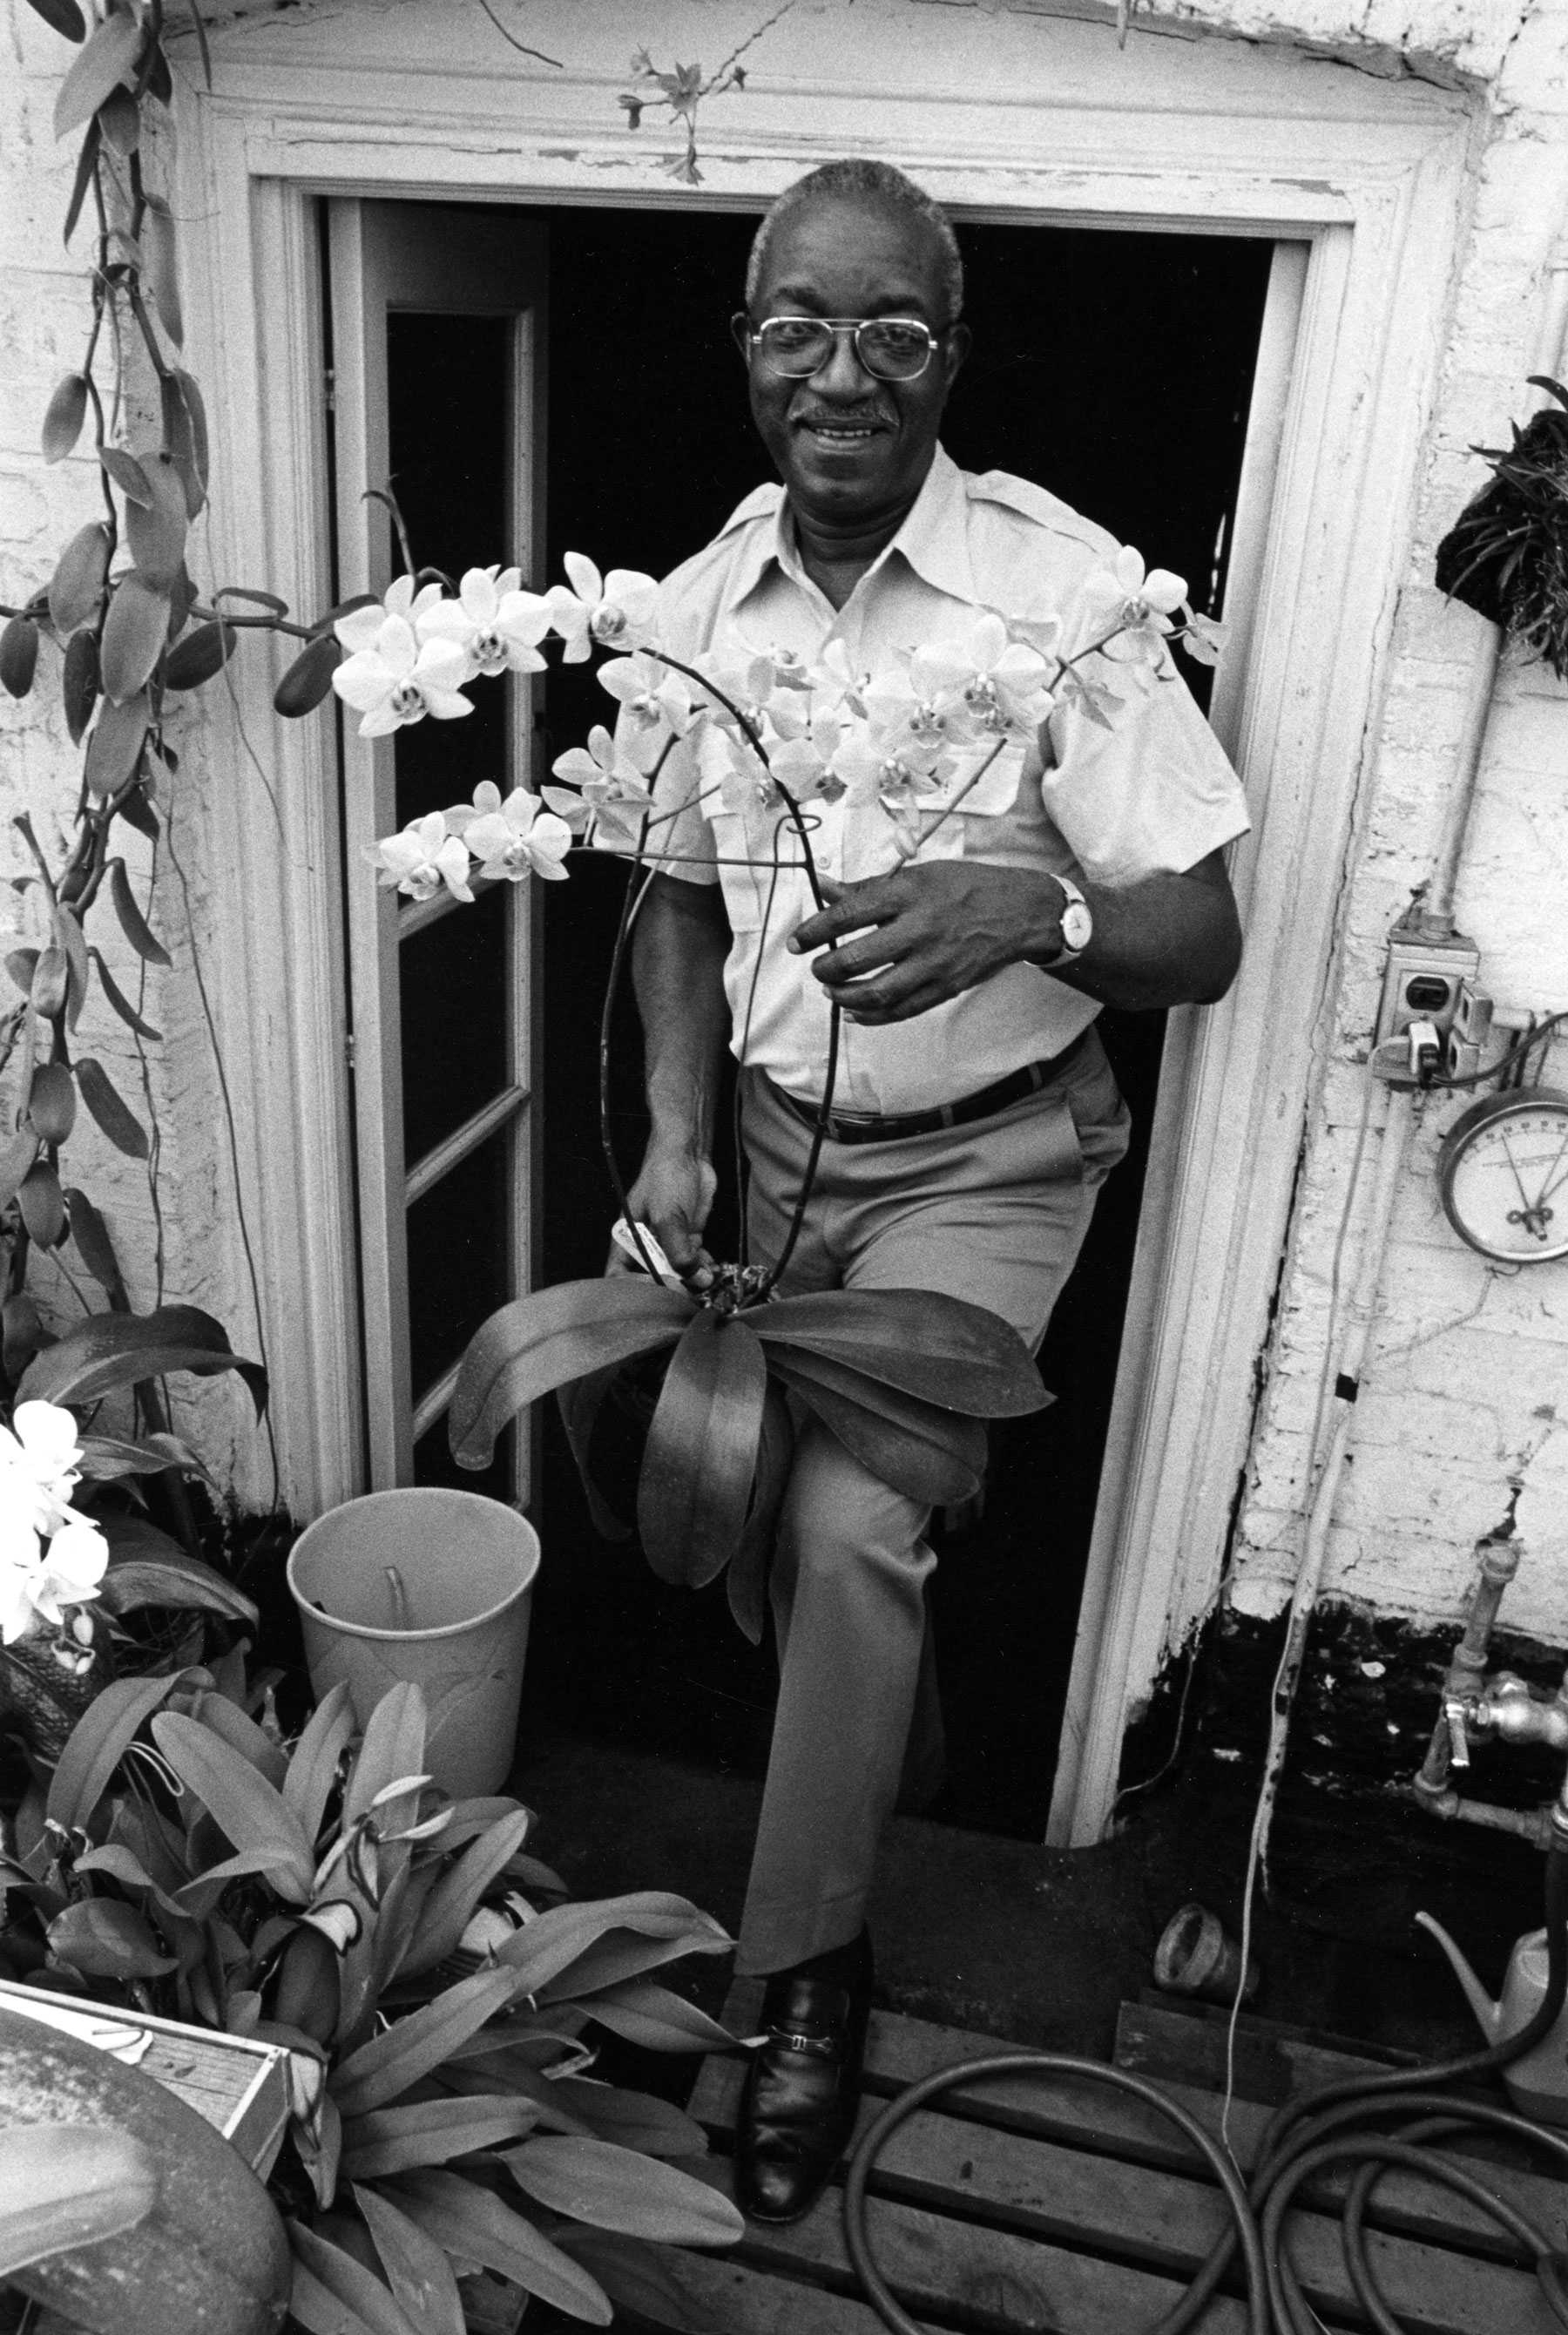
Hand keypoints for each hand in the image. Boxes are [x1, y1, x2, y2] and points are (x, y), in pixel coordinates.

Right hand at [615, 1144, 717, 1289]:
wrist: (688, 1155)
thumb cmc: (666, 1178)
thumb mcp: (668, 1216)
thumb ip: (678, 1250)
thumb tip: (696, 1279)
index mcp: (626, 1240)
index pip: (619, 1276)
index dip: (636, 1287)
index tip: (661, 1287)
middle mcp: (644, 1246)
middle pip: (651, 1280)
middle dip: (672, 1287)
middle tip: (691, 1288)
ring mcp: (666, 1244)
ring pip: (677, 1274)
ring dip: (692, 1279)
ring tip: (706, 1277)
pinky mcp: (685, 1240)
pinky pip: (692, 1263)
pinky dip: (703, 1268)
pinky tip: (712, 1266)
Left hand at [788, 863, 1066, 1023]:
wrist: (1020, 912)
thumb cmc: (967, 887)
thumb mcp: (918, 875)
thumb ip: (869, 886)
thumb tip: (824, 888)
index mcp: (909, 894)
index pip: (847, 915)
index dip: (815, 930)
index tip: (798, 941)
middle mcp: (920, 929)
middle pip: (857, 959)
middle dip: (826, 967)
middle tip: (817, 966)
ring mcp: (934, 963)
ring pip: (876, 993)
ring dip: (844, 996)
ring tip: (831, 989)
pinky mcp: (946, 988)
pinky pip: (902, 1011)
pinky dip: (872, 1016)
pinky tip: (854, 1012)